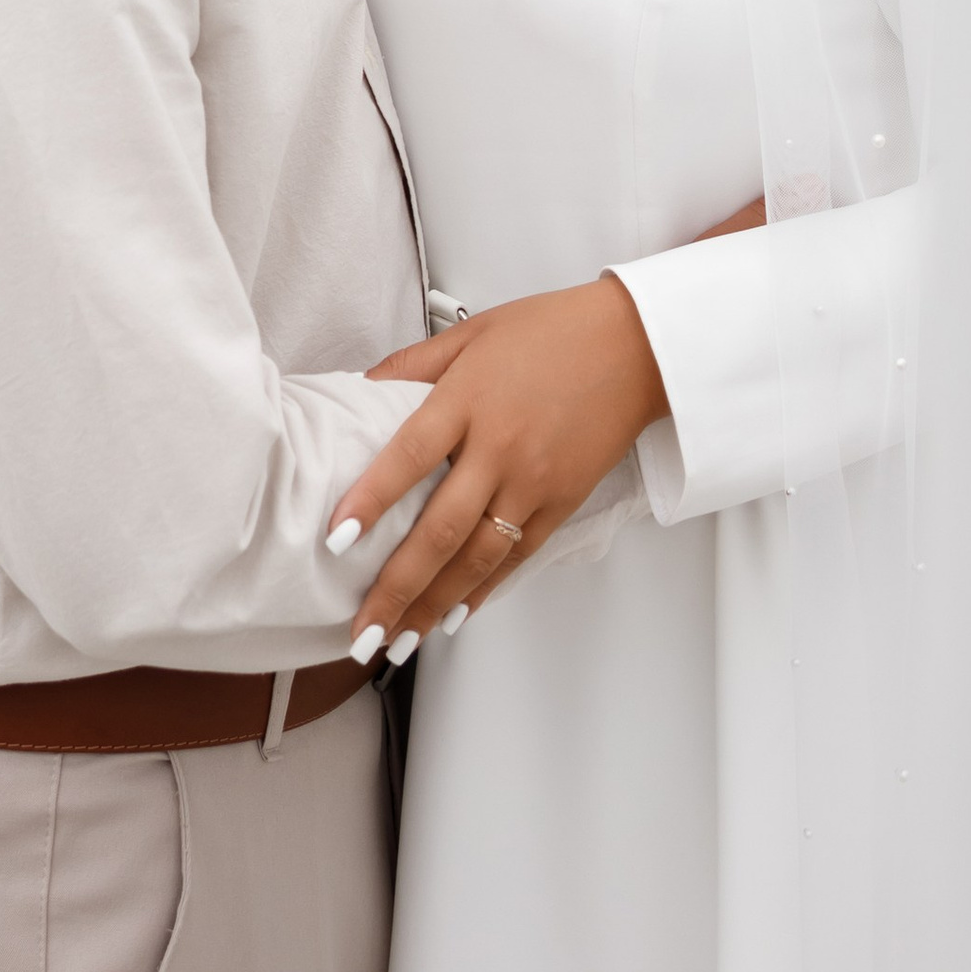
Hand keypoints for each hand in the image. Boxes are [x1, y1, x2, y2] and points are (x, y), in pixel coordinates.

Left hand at [333, 278, 670, 657]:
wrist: (633, 346)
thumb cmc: (552, 331)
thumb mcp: (472, 332)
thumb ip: (414, 364)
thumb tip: (363, 388)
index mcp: (468, 399)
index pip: (409, 455)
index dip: (371, 499)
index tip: (336, 539)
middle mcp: (499, 447)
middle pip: (440, 529)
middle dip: (397, 587)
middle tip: (362, 630)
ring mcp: (533, 481)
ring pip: (477, 557)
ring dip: (435, 605)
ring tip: (400, 640)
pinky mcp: (562, 502)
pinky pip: (518, 556)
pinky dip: (485, 589)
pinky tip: (456, 614)